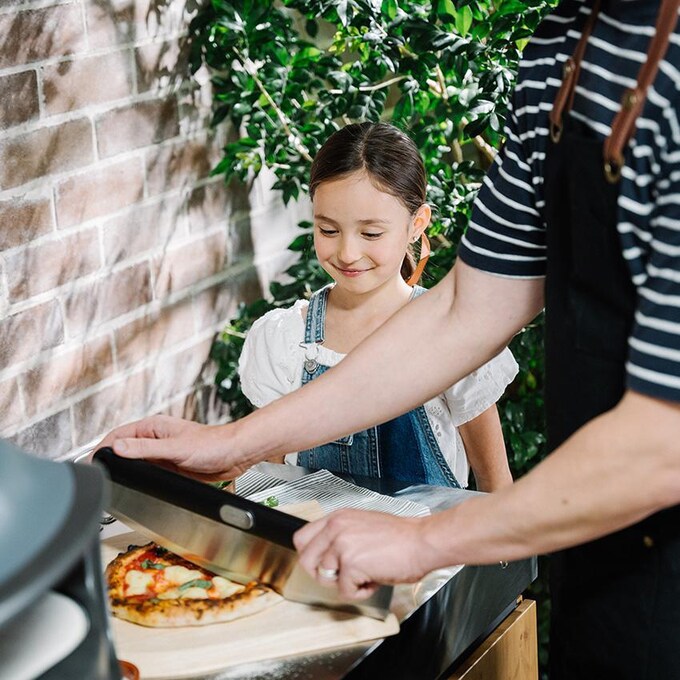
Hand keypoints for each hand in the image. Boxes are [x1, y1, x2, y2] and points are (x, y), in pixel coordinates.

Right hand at [94, 415, 251, 480]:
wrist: (234, 455)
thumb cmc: (212, 444)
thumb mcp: (174, 448)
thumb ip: (145, 449)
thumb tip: (117, 447)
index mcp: (153, 427)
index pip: (118, 435)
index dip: (102, 448)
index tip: (91, 462)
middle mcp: (155, 439)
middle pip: (123, 449)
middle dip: (110, 460)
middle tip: (97, 475)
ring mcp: (162, 453)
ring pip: (135, 462)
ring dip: (125, 470)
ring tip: (112, 482)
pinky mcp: (169, 466)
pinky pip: (148, 472)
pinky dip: (139, 478)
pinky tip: (135, 486)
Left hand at [293, 509, 431, 598]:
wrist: (421, 541)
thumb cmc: (400, 536)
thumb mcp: (363, 524)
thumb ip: (342, 535)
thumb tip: (328, 555)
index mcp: (338, 517)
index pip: (302, 538)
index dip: (311, 556)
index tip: (323, 564)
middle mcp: (336, 528)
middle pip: (306, 560)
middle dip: (323, 574)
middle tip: (344, 574)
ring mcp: (341, 545)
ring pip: (324, 578)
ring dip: (345, 583)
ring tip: (366, 574)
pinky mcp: (350, 564)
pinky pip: (344, 591)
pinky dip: (360, 592)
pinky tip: (374, 579)